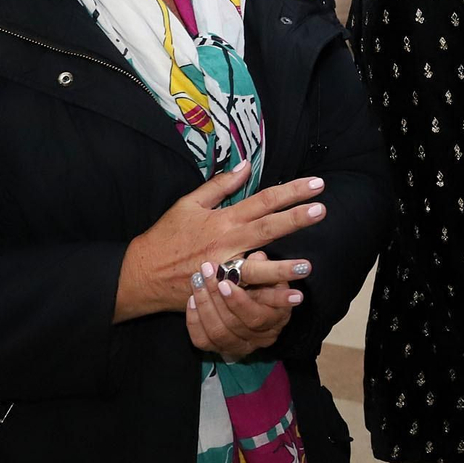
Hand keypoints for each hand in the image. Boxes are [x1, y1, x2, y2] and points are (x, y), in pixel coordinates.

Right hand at [114, 162, 326, 321]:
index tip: (316, 185)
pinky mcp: (220, 291)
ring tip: (310, 265)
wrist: (141, 275)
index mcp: (223, 219)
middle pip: (267, 229)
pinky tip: (290, 297)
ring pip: (258, 268)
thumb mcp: (189, 204)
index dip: (290, 191)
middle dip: (296, 219)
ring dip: (284, 268)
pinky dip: (268, 296)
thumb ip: (220, 185)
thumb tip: (247, 165)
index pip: (263, 200)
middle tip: (322, 210)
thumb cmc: (166, 236)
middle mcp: (227, 243)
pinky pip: (248, 294)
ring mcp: (224, 269)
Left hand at [186, 251, 305, 359]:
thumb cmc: (263, 282)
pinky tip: (192, 300)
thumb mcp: (268, 271)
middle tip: (206, 272)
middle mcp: (262, 337)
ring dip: (204, 305)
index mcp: (277, 317)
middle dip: (216, 296)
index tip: (225, 282)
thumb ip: (263, 266)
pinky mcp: (222, 349)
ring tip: (197, 281)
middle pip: (234, 324)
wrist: (251, 296)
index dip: (239, 302)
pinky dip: (194, 320)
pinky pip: (202, 341)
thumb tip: (257, 258)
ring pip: (217, 333)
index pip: (257, 316)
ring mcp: (241, 345)